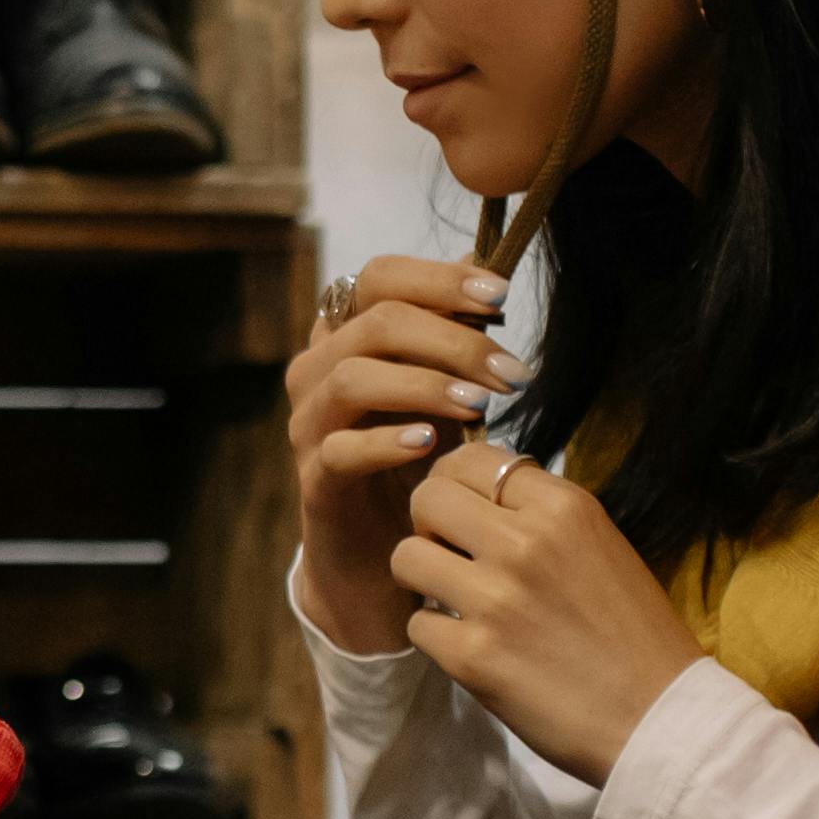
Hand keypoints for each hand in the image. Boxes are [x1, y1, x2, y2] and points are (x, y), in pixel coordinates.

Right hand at [288, 253, 513, 657]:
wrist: (382, 550)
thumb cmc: (418, 461)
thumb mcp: (443, 389)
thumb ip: (454, 335)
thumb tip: (484, 268)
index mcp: (345, 336)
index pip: (380, 278)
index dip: (439, 279)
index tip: (500, 295)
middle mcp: (316, 371)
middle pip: (373, 322)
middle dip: (452, 339)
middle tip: (510, 371)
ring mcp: (308, 426)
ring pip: (351, 377)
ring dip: (424, 384)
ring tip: (480, 405)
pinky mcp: (314, 480)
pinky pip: (340, 450)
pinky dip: (387, 443)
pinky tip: (432, 445)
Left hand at [391, 442, 706, 784]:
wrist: (662, 719)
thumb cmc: (636, 636)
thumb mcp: (601, 547)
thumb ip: (542, 518)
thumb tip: (480, 496)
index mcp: (565, 508)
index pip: (474, 459)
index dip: (454, 481)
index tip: (460, 510)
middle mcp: (525, 542)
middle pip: (428, 497)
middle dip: (427, 524)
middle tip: (448, 554)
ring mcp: (494, 598)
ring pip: (405, 556)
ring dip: (422, 579)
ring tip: (453, 600)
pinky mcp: (471, 655)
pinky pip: (417, 624)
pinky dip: (436, 636)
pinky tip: (470, 647)